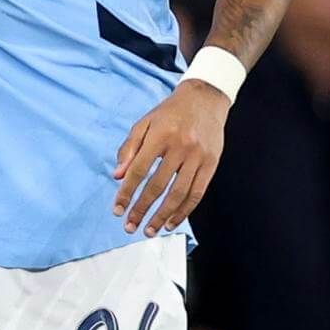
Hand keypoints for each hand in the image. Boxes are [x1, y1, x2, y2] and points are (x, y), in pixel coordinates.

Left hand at [112, 79, 229, 234]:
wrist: (204, 99)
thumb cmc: (169, 113)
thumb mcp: (143, 123)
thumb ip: (129, 149)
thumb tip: (117, 177)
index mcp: (159, 136)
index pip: (139, 170)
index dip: (127, 192)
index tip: (118, 210)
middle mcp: (180, 147)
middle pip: (158, 186)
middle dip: (142, 209)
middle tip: (130, 226)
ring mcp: (198, 157)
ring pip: (179, 194)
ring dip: (163, 215)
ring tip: (151, 230)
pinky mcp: (212, 164)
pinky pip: (197, 193)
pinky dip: (184, 210)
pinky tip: (172, 221)